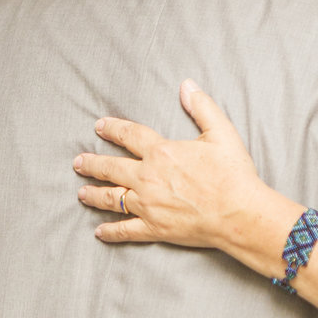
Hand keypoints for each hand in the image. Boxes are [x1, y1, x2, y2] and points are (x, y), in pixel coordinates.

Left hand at [74, 79, 265, 247]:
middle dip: (92, 164)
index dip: (113, 129)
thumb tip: (187, 85)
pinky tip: (99, 231)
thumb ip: (202, 107)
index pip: (129, 136)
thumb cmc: (233, 175)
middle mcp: (148, 178)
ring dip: (94, 194)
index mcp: (162, 152)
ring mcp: (148, 205)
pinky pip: (126, 230)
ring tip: (82, 192)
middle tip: (78, 162)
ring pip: (112, 198)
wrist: (239, 214)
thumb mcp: (222, 133)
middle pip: (111, 168)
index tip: (100, 126)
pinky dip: (110, 231)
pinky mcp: (154, 228)